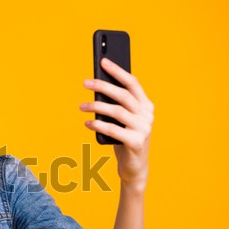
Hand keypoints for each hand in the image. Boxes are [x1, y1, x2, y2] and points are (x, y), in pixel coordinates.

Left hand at [80, 58, 153, 191]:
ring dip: (96, 107)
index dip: (117, 71)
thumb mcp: (123, 120)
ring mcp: (143, 129)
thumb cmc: (125, 139)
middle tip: (85, 83)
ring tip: (81, 106)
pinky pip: (113, 130)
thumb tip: (97, 87)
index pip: (132, 83)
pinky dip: (98, 125)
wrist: (134, 167)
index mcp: (146, 106)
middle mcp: (147, 115)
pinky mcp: (136, 142)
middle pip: (123, 95)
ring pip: (116, 111)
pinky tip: (87, 123)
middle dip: (102, 86)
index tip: (103, 61)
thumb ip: (117, 105)